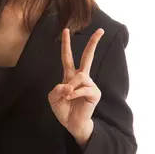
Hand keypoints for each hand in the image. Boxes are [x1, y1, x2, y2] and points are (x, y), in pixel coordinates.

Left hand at [48, 28, 104, 144]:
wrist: (72, 123)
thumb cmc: (63, 109)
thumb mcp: (53, 98)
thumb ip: (57, 89)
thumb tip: (69, 85)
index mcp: (69, 75)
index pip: (67, 57)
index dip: (66, 44)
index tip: (66, 30)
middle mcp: (81, 77)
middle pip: (87, 57)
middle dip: (93, 43)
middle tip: (101, 30)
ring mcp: (89, 84)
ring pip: (81, 76)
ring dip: (71, 86)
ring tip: (67, 95)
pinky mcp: (95, 93)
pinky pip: (84, 88)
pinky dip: (74, 93)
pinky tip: (71, 98)